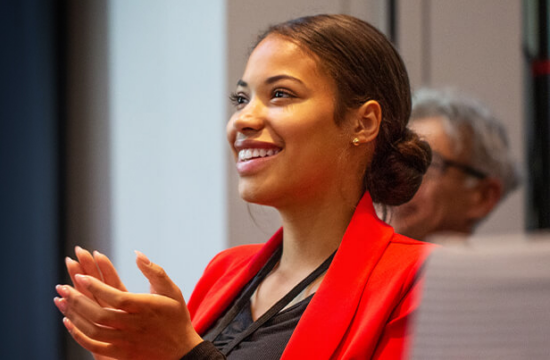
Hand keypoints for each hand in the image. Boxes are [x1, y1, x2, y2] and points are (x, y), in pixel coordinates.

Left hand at [54, 251, 201, 359]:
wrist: (181, 352)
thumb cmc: (175, 317)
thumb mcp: (171, 291)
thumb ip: (155, 271)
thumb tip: (137, 254)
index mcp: (146, 307)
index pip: (116, 296)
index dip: (96, 286)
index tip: (81, 275)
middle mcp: (134, 325)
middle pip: (100, 314)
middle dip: (78, 299)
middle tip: (62, 286)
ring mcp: (126, 341)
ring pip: (94, 329)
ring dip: (74, 314)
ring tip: (61, 299)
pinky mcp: (121, 354)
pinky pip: (94, 345)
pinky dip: (78, 334)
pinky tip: (68, 321)